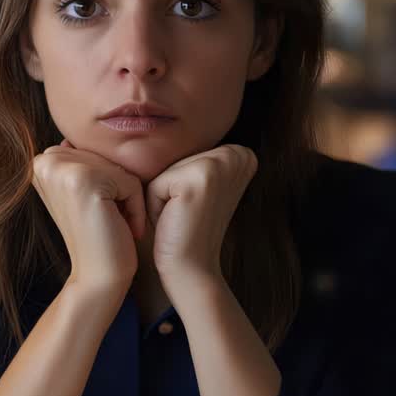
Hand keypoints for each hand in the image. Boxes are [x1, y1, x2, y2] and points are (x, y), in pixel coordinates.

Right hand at [31, 140, 146, 298]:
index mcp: (40, 160)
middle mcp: (45, 160)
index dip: (105, 182)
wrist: (98, 276)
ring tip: (113, 223)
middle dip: (117, 188)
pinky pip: (130, 181)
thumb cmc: (98, 234)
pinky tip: (122, 227)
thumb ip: (78, 160)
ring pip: (120, 167)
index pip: (94, 151)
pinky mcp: (85, 181)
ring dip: (127, 197)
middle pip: (107, 156)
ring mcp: (62, 169)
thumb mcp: (81, 191)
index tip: (96, 212)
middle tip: (106, 220)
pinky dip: (135, 206)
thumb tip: (77, 135)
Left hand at [146, 144, 257, 289]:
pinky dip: (154, 206)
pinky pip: (154, 184)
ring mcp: (217, 165)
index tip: (198, 206)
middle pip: (174, 158)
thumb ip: (196, 159)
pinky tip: (173, 221)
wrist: (192, 269)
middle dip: (171, 187)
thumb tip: (164, 127)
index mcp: (241, 153)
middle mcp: (236, 154)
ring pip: (163, 170)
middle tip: (188, 214)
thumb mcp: (201, 186)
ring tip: (180, 217)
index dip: (182, 182)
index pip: (186, 151)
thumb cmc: (189, 229)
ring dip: (161, 196)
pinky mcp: (196, 180)